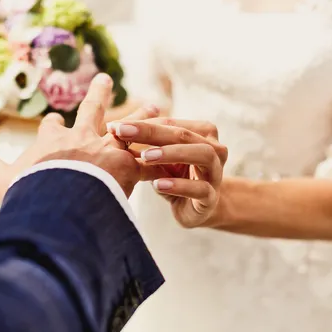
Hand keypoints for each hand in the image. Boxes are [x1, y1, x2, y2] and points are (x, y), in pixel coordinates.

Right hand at [0, 73, 157, 200]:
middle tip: (105, 79)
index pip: (53, 127)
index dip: (54, 125)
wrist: (61, 210)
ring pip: (128, 128)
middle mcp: (82, 140)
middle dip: (99, 95)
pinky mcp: (129, 167)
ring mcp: (108, 151)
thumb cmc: (29, 195)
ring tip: (155, 107)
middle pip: (93, 111)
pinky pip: (149, 157)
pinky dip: (160, 153)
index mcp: (53, 142)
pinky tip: (176, 149)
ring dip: (140, 117)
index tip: (55, 121)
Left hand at [107, 118, 226, 227]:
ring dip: (172, 153)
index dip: (142, 124)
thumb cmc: (175, 176)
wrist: (194, 208)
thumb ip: (145, 142)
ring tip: (146, 157)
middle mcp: (215, 149)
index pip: (171, 123)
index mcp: (203, 133)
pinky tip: (158, 184)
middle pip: (184, 135)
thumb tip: (115, 126)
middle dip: (151, 133)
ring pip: (202, 155)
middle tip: (124, 133)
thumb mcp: (160, 157)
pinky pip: (200, 188)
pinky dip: (178, 185)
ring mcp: (216, 173)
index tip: (115, 126)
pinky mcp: (211, 197)